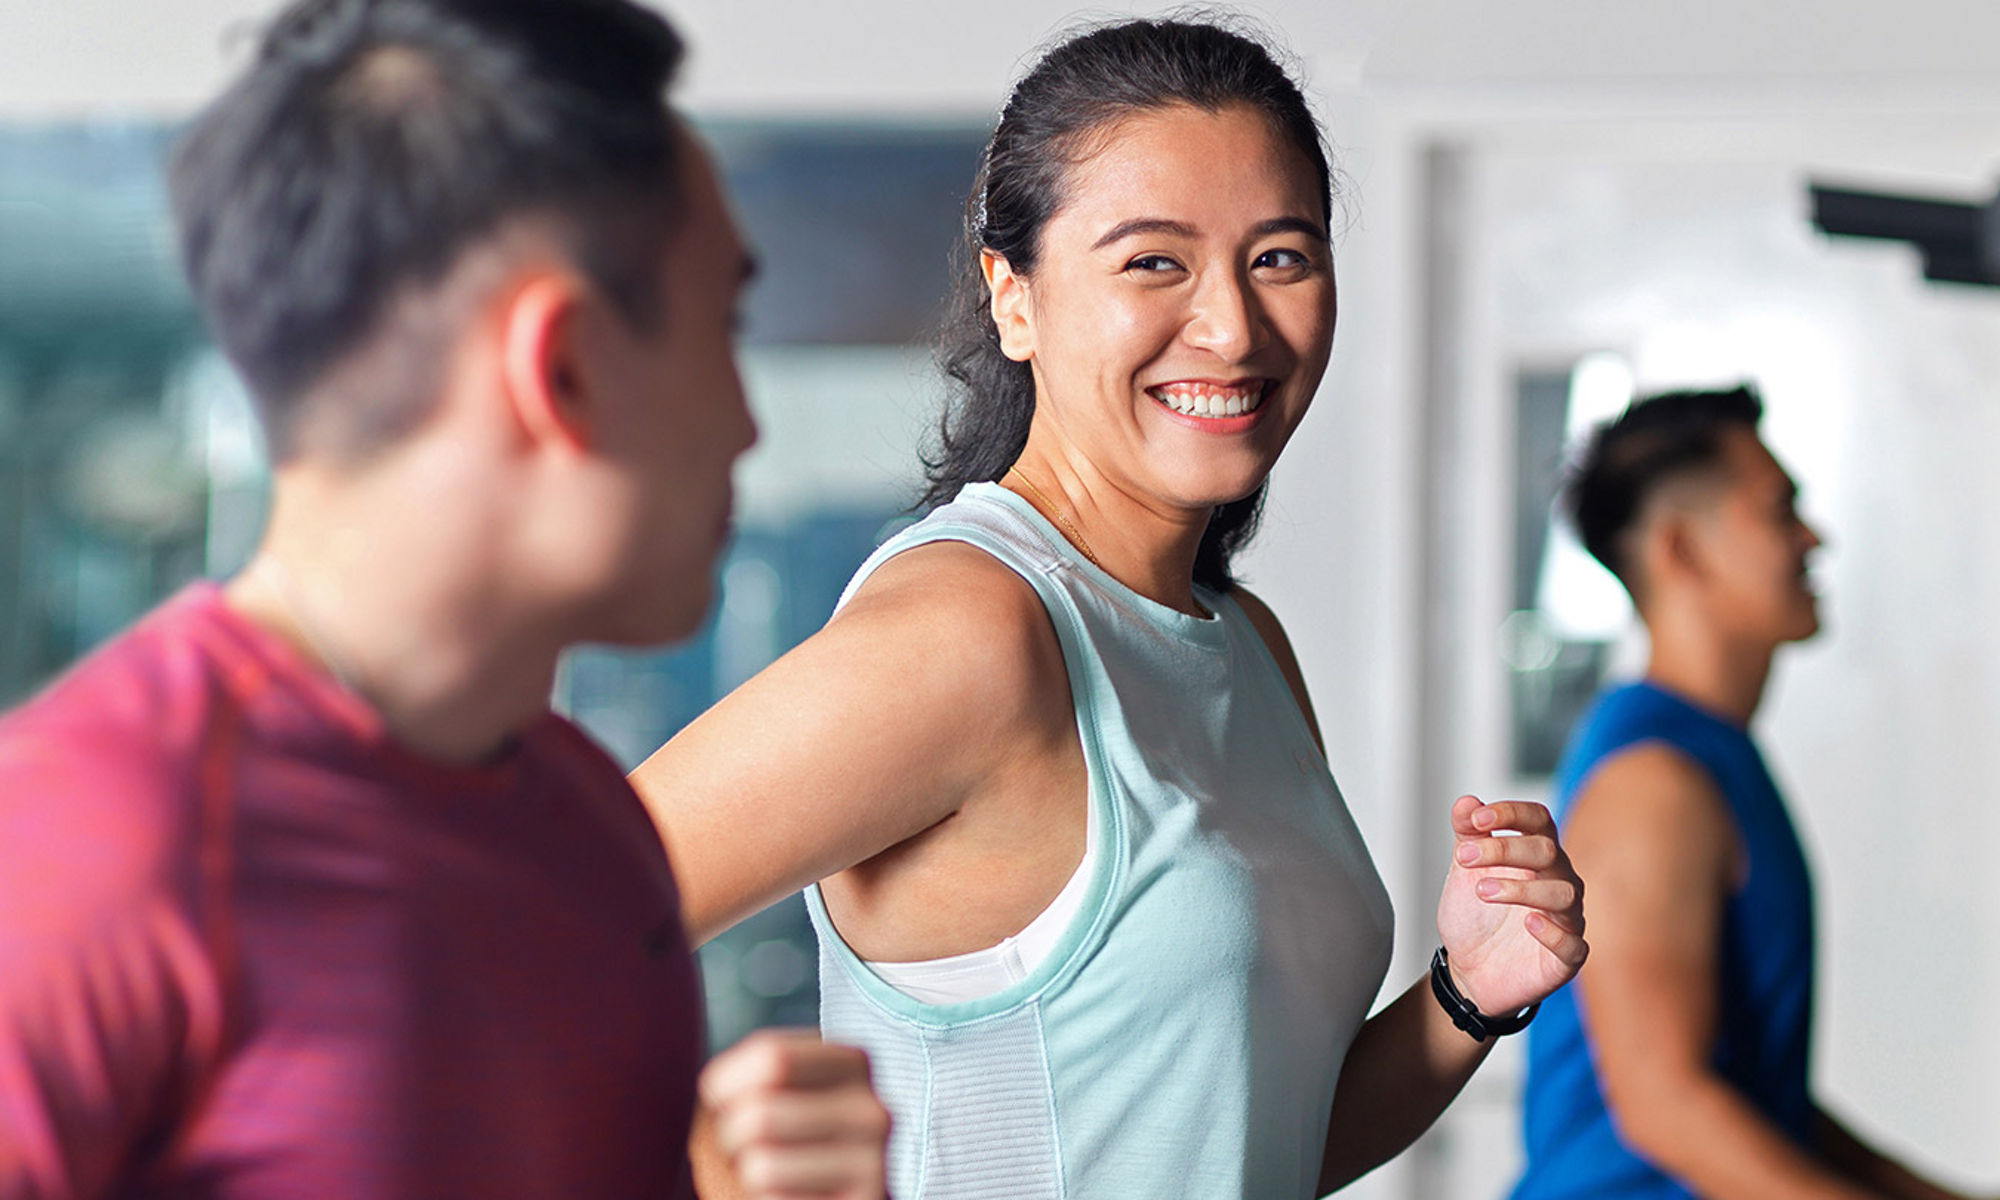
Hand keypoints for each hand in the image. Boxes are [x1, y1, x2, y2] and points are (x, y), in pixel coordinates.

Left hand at [699, 1030, 890, 1199]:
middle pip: (761, 1112)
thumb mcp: (782, 1091)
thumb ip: (758, 1074)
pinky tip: (791, 1195)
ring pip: (761, 1164)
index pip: (773, 1055)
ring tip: (769, 1173)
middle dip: (731, 1135)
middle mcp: (872, 1110)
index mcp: (854, 1064)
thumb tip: (719, 1085)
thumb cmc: (794, 1142)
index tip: (724, 1098)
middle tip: (746, 1146)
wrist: (835, 1196)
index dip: (727, 1081)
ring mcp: (872, 1165)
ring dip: (746, 1174)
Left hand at [1435, 795, 1587, 1014]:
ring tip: (1483, 891)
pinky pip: (1573, 944)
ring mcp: (1566, 919)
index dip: (1510, 813)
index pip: (1538, 820)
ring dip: (1521, 888)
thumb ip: (1467, 836)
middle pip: (1547, 852)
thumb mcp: (1463, 873)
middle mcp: (1559, 882)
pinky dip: (1553, 932)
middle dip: (1504, 849)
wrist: (1469, 971)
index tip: (1475, 820)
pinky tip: (1529, 922)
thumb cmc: (1475, 918)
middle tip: (1464, 858)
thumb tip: (1466, 802)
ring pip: (1563, 894)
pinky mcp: (1567, 958)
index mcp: (1537, 856)